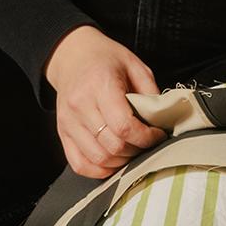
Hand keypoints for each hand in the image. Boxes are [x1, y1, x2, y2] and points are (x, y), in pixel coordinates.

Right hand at [43, 25, 168, 179]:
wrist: (72, 56)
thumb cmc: (106, 59)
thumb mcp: (135, 65)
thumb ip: (150, 92)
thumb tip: (162, 121)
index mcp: (100, 85)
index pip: (124, 126)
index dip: (146, 138)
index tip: (157, 135)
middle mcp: (80, 105)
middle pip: (112, 146)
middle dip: (137, 150)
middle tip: (147, 142)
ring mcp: (68, 122)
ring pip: (98, 159)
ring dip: (121, 162)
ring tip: (132, 150)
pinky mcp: (62, 133)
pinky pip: (80, 164)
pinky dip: (100, 170)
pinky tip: (114, 161)